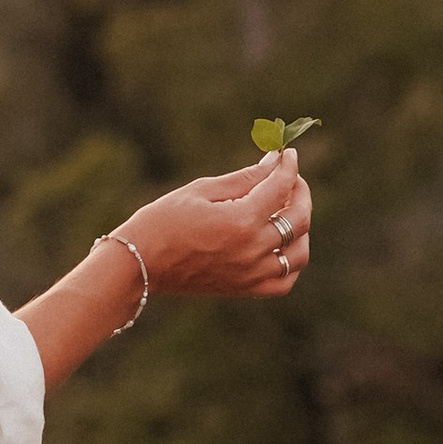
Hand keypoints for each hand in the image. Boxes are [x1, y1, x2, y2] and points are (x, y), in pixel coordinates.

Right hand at [122, 148, 311, 301]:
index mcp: (241, 220)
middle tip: (291, 177)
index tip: (287, 153)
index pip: (280, 187)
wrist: (141, 264)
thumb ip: (244, 178)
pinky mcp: (245, 290)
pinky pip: (284, 281)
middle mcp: (252, 250)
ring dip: (302, 228)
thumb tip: (274, 161)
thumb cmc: (164, 220)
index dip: (288, 166)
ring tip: (289, 210)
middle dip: (300, 192)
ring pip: (299, 253)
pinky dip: (292, 262)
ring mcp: (251, 274)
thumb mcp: (202, 190)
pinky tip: (283, 245)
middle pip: (298, 219)